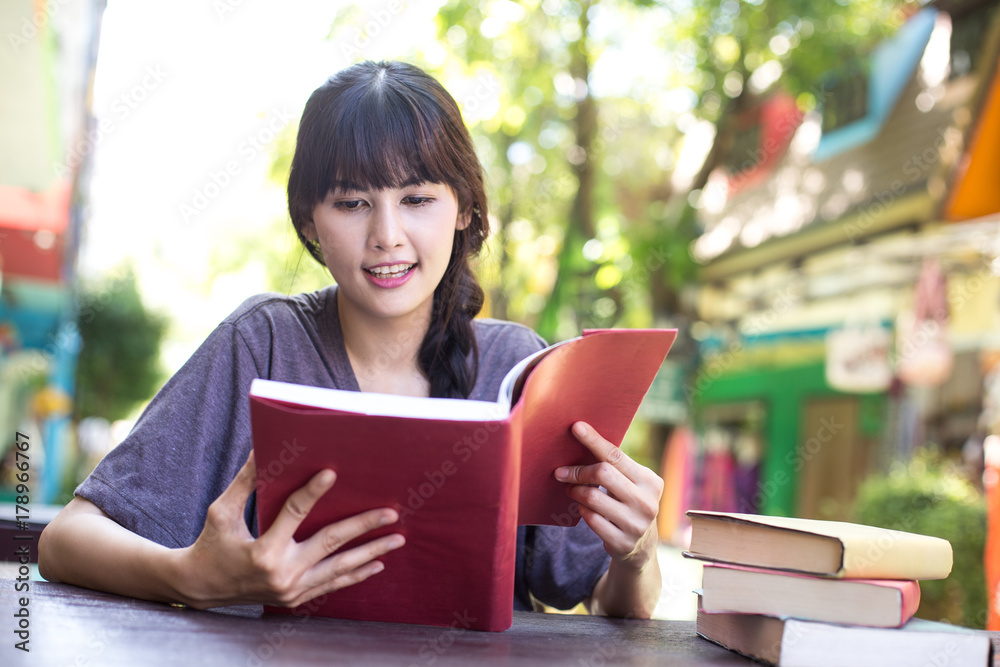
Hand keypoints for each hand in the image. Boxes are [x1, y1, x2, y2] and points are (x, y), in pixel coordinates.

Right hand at [175, 451, 404, 608]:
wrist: (199, 588)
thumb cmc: (210, 544)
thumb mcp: (221, 511)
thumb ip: (245, 482)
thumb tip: (264, 449)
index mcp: (262, 551)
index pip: (294, 514)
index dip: (313, 492)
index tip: (332, 472)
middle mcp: (281, 574)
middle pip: (330, 544)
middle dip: (363, 527)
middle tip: (390, 513)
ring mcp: (291, 590)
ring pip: (339, 568)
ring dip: (371, 553)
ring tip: (396, 539)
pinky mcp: (295, 599)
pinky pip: (332, 585)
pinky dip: (355, 575)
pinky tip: (376, 563)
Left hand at [554, 421, 662, 569]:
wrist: (641, 545)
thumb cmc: (628, 502)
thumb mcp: (631, 484)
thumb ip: (615, 467)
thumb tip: (580, 438)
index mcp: (650, 481)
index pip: (616, 455)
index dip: (594, 440)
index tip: (575, 427)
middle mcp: (647, 502)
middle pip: (602, 473)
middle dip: (577, 471)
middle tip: (561, 472)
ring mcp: (636, 524)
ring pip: (592, 497)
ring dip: (576, 491)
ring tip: (571, 490)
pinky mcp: (622, 542)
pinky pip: (590, 519)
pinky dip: (582, 510)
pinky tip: (582, 507)